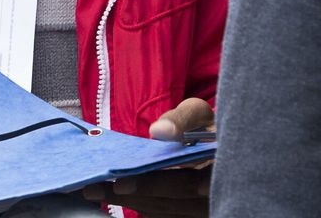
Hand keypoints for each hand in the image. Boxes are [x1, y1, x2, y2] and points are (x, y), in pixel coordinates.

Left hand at [82, 98, 212, 216]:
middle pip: (170, 204)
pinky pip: (165, 215)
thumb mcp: (200, 113)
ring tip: (96, 192)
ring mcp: (205, 210)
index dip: (154, 185)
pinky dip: (142, 207)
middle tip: (94, 189)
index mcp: (220, 170)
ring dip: (130, 204)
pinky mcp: (192, 215)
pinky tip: (116, 197)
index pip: (188, 184)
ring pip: (165, 213)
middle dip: (129, 197)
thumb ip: (182, 119)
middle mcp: (215, 196)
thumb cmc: (209, 126)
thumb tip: (158, 131)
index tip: (121, 183)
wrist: (226, 147)